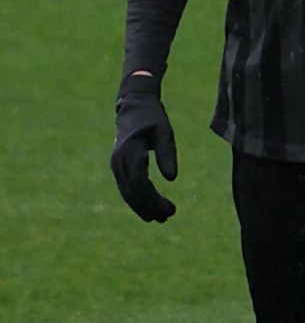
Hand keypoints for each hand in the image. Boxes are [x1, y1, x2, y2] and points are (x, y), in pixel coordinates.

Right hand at [111, 74, 177, 222]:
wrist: (134, 105)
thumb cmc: (152, 117)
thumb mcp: (164, 132)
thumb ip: (167, 154)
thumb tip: (172, 179)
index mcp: (130, 152)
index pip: (141, 184)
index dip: (154, 200)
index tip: (170, 210)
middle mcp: (119, 161)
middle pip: (133, 192)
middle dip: (149, 208)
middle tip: (167, 217)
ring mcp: (116, 164)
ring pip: (127, 193)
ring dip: (142, 207)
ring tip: (159, 218)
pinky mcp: (118, 166)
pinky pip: (126, 187)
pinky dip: (137, 199)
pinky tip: (149, 207)